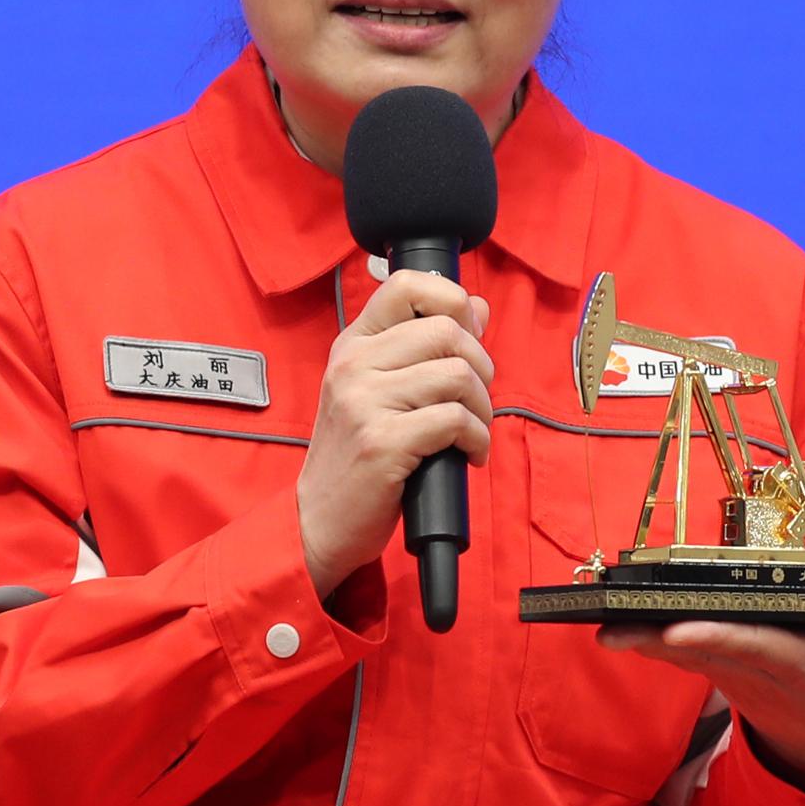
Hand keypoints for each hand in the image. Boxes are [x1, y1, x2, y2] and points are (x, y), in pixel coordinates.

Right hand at [298, 270, 494, 597]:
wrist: (322, 520)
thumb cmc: (357, 456)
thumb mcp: (380, 390)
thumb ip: (424, 346)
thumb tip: (476, 306)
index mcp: (353, 345)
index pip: (405, 285)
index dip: (450, 300)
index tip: (466, 337)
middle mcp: (353, 365)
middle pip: (446, 331)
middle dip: (480, 366)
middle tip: (476, 399)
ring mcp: (364, 403)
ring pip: (457, 375)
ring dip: (482, 408)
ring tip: (472, 432)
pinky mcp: (382, 442)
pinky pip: (455, 420)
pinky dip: (476, 439)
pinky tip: (468, 454)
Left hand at [595, 609, 804, 794]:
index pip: (761, 648)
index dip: (721, 638)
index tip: (679, 629)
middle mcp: (766, 674)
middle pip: (712, 652)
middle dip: (666, 640)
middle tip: (622, 630)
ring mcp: (742, 679)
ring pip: (694, 659)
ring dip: (650, 644)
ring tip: (608, 629)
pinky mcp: (727, 676)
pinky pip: (689, 661)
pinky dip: (657, 644)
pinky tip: (621, 633)